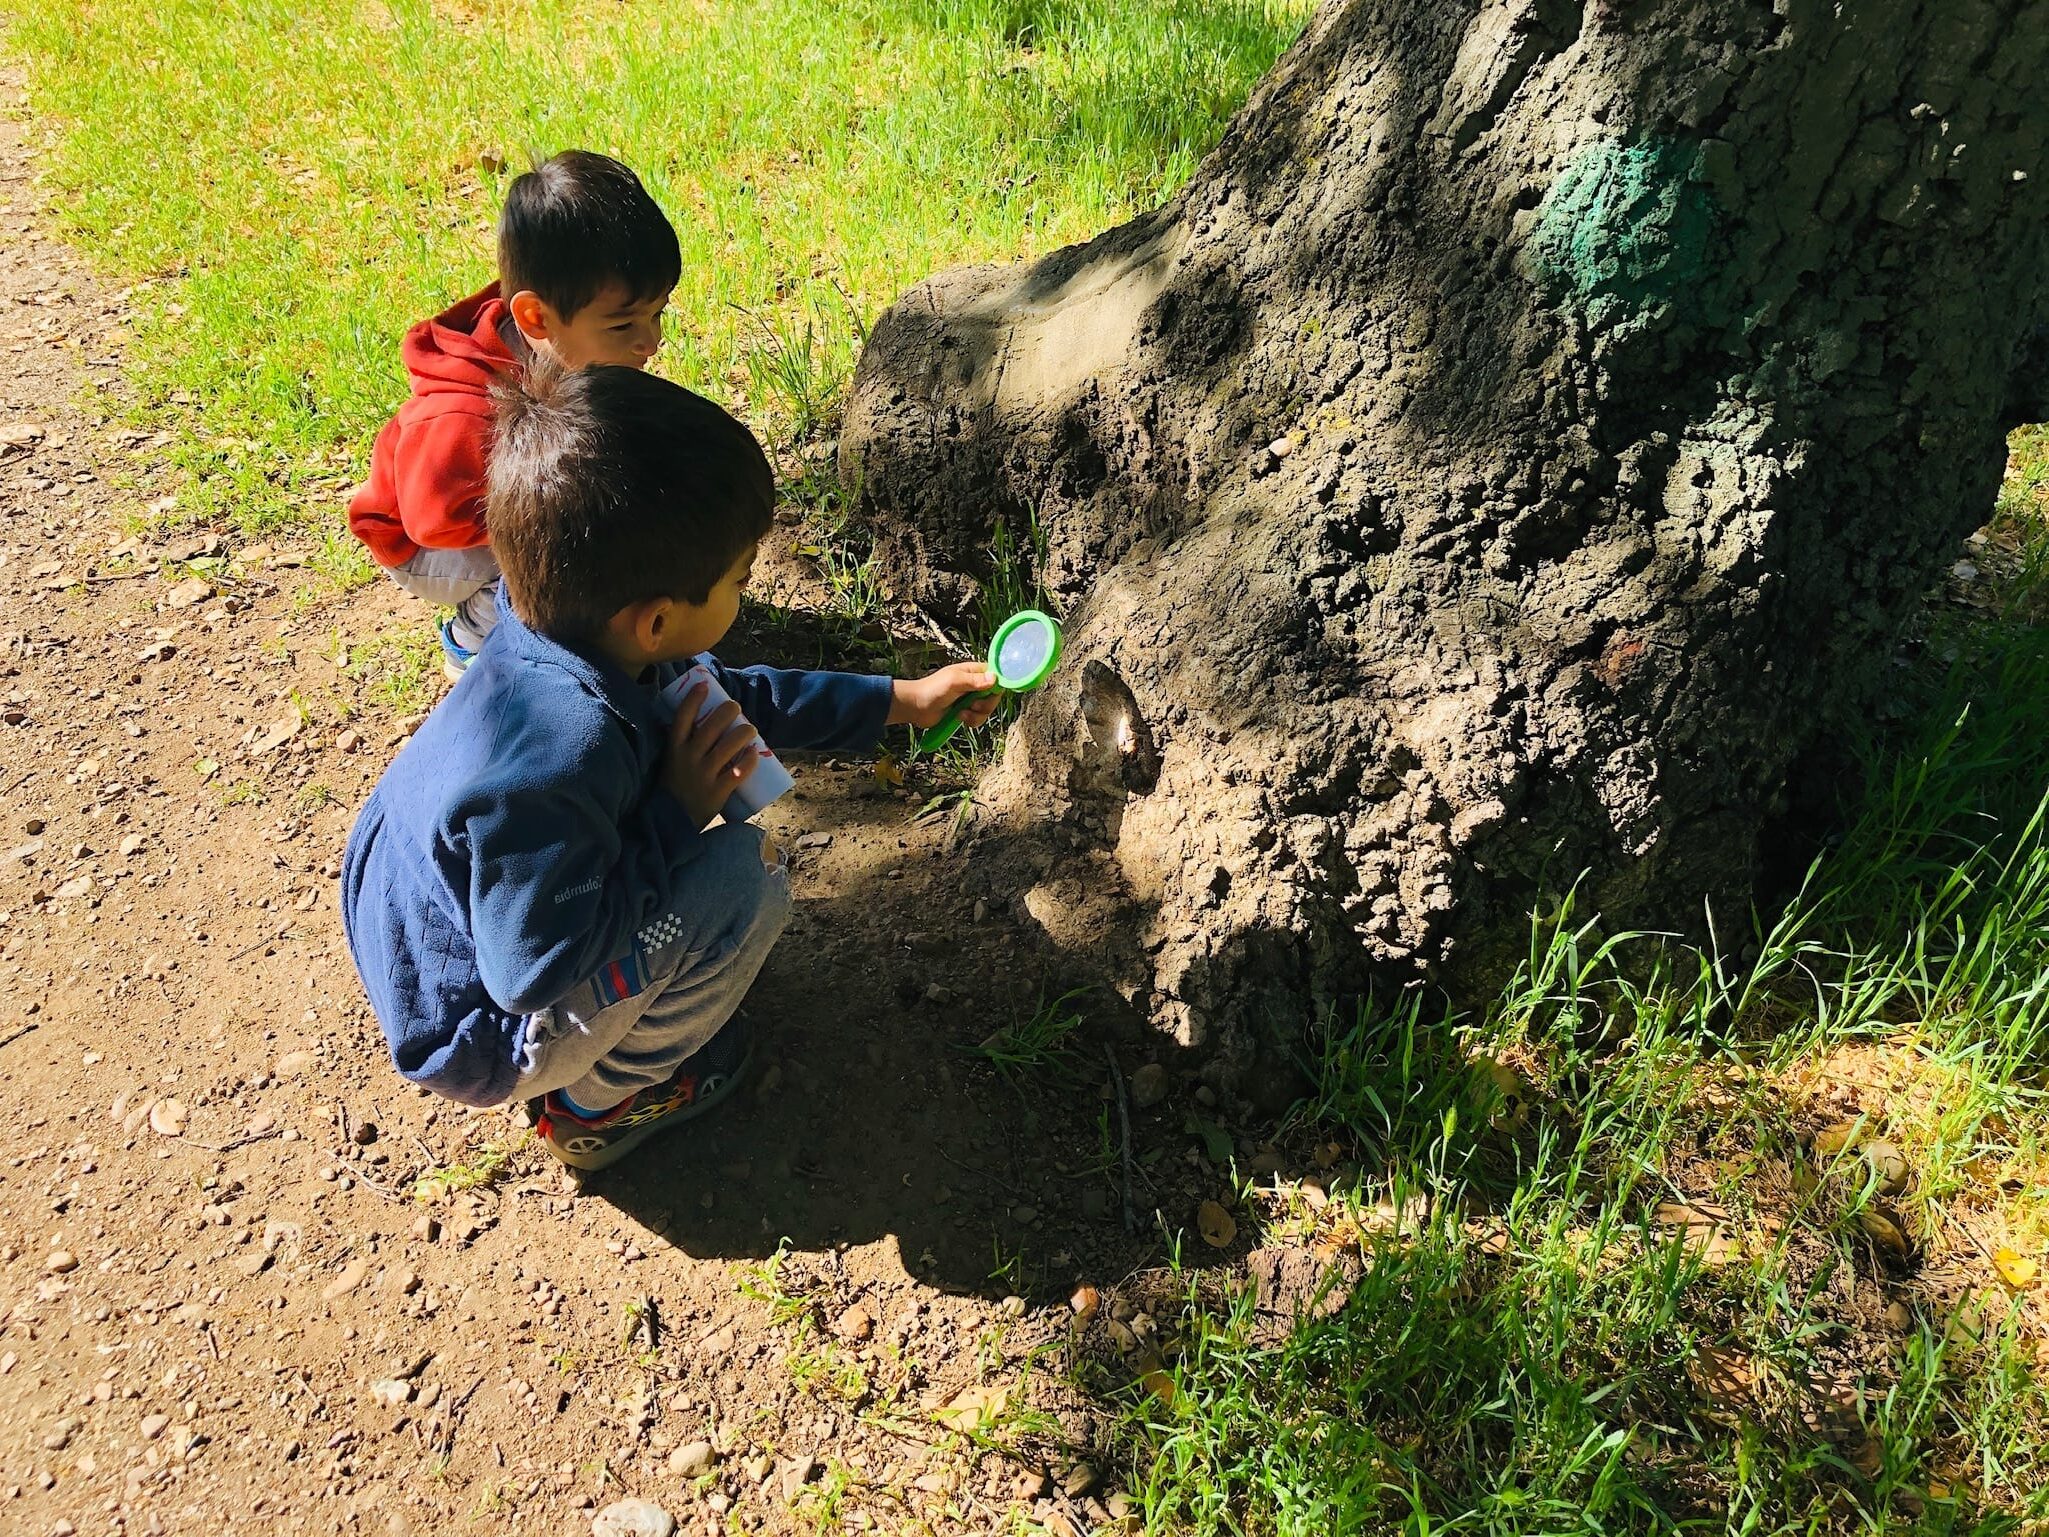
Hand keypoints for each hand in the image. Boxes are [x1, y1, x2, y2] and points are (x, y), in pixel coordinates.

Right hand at [661, 682, 760, 825]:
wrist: (670, 822)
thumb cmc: (675, 786)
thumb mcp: (670, 761)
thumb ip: (681, 745)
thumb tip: (700, 722)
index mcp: (674, 749)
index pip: (682, 718)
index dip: (693, 699)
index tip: (704, 686)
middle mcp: (687, 758)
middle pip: (711, 727)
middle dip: (727, 711)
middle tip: (736, 707)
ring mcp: (702, 775)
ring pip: (727, 746)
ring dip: (744, 732)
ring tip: (750, 729)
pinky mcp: (716, 792)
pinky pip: (737, 772)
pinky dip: (748, 761)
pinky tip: (755, 754)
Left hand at [888, 662, 999, 729]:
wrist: (916, 707)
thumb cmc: (932, 689)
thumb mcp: (954, 682)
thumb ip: (974, 680)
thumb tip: (994, 678)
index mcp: (973, 671)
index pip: (996, 676)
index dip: (997, 686)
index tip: (990, 695)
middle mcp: (975, 684)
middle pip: (994, 695)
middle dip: (986, 704)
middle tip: (973, 705)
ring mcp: (971, 699)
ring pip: (987, 709)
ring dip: (977, 715)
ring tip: (962, 713)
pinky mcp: (967, 712)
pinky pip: (979, 718)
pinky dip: (972, 721)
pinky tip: (960, 718)